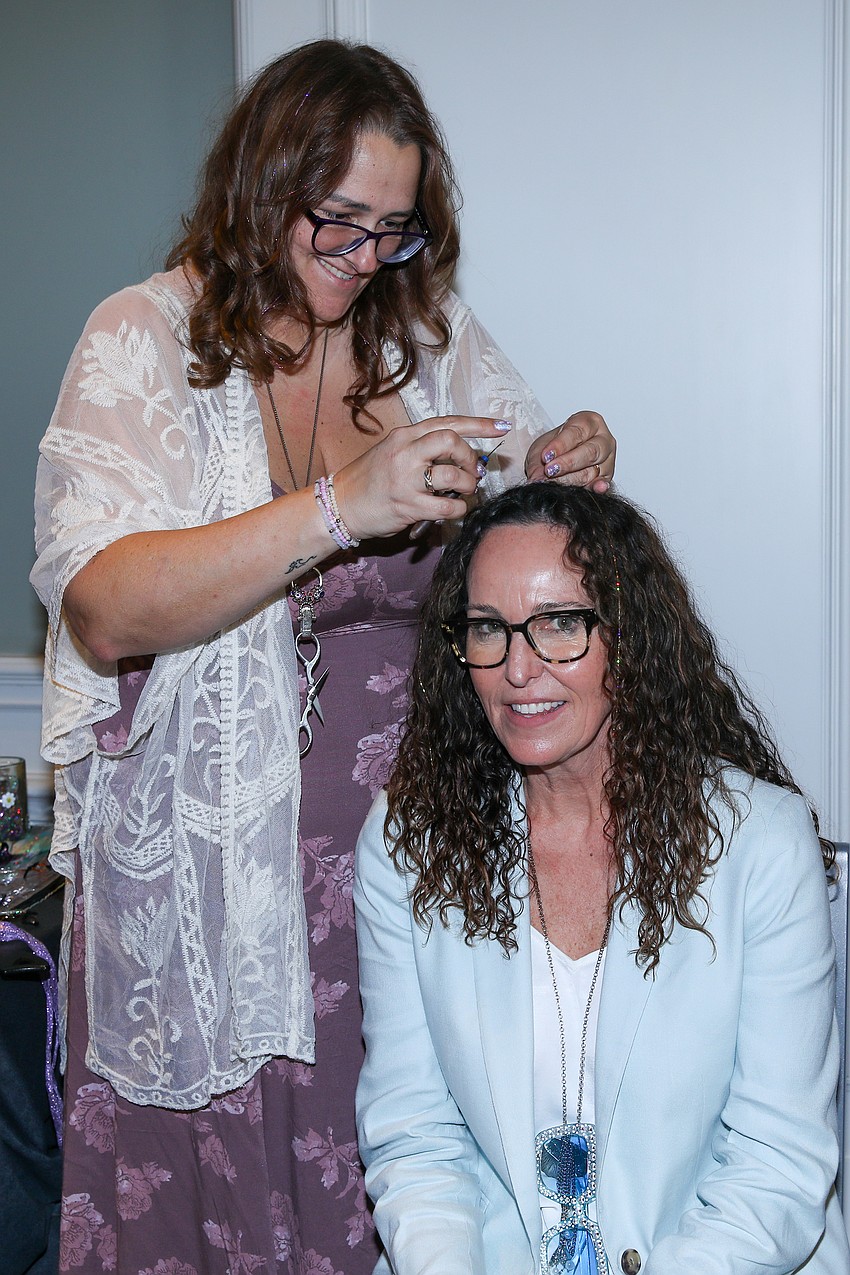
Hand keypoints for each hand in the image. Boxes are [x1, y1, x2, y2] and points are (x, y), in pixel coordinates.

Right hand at [333, 415, 512, 540]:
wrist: (339, 505)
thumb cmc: (368, 481)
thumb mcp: (391, 453)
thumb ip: (421, 449)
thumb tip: (459, 455)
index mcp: (403, 436)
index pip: (446, 422)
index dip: (478, 424)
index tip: (501, 426)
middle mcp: (404, 453)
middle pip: (451, 440)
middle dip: (470, 456)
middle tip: (472, 470)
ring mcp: (405, 480)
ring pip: (453, 475)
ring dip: (467, 485)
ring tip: (464, 491)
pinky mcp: (408, 505)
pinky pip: (447, 505)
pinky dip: (459, 507)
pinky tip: (454, 508)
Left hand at [524, 411, 615, 490]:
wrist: (555, 462)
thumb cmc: (553, 450)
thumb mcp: (541, 449)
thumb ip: (540, 462)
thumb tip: (538, 480)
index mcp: (589, 422)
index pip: (577, 432)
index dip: (561, 444)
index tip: (547, 456)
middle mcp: (603, 440)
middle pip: (590, 451)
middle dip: (568, 462)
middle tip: (550, 470)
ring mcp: (608, 460)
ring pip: (594, 471)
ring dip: (572, 479)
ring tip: (555, 483)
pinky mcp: (607, 479)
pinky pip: (603, 484)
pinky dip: (599, 488)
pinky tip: (598, 488)